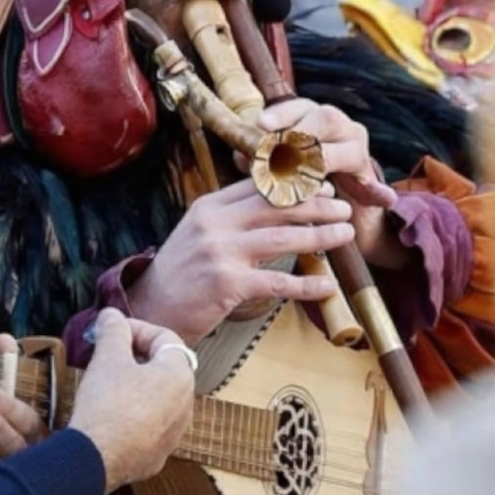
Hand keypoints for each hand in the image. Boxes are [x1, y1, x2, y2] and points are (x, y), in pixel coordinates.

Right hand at [68, 309, 194, 492]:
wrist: (96, 460)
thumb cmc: (107, 404)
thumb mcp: (107, 358)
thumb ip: (113, 330)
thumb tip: (112, 315)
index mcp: (179, 375)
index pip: (165, 338)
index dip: (136, 328)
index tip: (111, 330)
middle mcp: (186, 405)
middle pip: (163, 368)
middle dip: (135, 356)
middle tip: (107, 354)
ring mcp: (174, 434)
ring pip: (157, 398)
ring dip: (135, 386)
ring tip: (106, 384)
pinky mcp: (157, 455)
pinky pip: (149, 425)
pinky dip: (133, 414)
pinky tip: (109, 415)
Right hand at [126, 177, 355, 344]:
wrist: (150, 309)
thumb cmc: (179, 275)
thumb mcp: (198, 234)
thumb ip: (229, 218)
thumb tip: (270, 208)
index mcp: (208, 207)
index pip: (258, 186)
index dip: (295, 185)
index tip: (322, 184)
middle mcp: (214, 224)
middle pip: (275, 206)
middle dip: (315, 204)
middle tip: (343, 206)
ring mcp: (220, 253)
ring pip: (282, 238)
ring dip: (320, 235)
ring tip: (344, 234)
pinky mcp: (227, 284)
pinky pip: (277, 281)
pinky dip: (306, 284)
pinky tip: (328, 285)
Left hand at [257, 100, 407, 267]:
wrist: (327, 189)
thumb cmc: (287, 168)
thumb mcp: (269, 159)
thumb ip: (256, 154)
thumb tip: (241, 155)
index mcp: (311, 114)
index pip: (296, 106)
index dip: (281, 114)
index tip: (261, 123)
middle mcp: (338, 125)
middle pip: (326, 118)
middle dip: (304, 134)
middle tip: (283, 151)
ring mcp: (357, 148)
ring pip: (349, 149)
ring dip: (327, 164)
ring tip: (306, 179)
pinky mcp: (368, 176)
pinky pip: (375, 185)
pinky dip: (379, 193)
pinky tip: (385, 199)